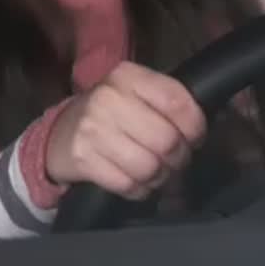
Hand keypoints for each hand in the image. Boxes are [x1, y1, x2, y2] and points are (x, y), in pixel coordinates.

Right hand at [45, 61, 206, 200]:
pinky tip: (137, 181)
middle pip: (167, 140)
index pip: (178, 102)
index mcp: (127, 75)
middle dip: (179, 157)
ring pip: (150, 167)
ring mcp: (93, 129)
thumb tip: (204, 128)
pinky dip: (140, 189)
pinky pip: (129, 185)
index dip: (195, 127)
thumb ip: (168, 102)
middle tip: (175, 159)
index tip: (194, 136)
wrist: (60, 133)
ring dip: (160, 177)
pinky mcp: (84, 159)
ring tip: (157, 172)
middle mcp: (108, 98)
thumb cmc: (110, 113)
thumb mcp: (135, 93)